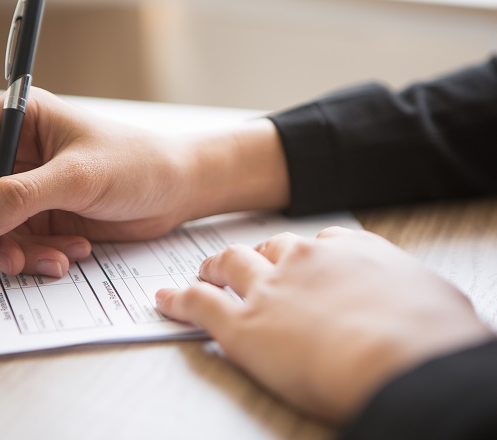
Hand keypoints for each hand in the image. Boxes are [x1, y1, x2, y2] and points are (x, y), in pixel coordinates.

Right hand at [0, 88, 287, 276]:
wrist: (175, 191)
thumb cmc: (137, 165)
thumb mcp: (79, 177)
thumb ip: (20, 197)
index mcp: (18, 119)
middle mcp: (13, 152)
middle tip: (11, 255)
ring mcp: (23, 187)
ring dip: (14, 251)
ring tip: (57, 259)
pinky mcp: (38, 216)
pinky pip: (14, 244)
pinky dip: (35, 256)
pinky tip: (70, 254)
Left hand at [155, 227, 492, 422]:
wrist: (400, 358)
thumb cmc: (429, 336)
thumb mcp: (437, 302)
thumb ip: (416, 297)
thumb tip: (423, 308)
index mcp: (351, 251)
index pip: (318, 242)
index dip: (302, 252)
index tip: (296, 258)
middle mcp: (305, 261)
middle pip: (269, 246)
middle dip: (254, 253)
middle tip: (243, 263)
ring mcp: (270, 289)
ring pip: (229, 264)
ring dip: (214, 266)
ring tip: (204, 272)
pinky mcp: (243, 325)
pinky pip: (199, 304)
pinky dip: (178, 300)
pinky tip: (163, 300)